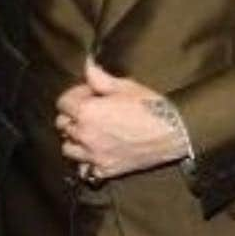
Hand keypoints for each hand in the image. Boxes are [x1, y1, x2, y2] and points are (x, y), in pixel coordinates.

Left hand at [56, 59, 188, 180]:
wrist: (172, 133)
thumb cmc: (149, 106)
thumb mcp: (124, 86)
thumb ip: (99, 78)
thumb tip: (86, 65)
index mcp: (86, 112)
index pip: (63, 103)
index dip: (75, 95)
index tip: (89, 94)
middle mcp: (85, 135)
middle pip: (63, 124)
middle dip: (73, 115)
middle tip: (90, 111)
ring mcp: (94, 155)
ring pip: (68, 148)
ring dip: (75, 139)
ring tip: (89, 132)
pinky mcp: (105, 170)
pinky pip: (84, 170)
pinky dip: (85, 163)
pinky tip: (95, 153)